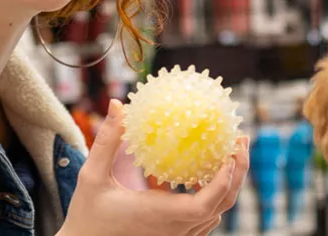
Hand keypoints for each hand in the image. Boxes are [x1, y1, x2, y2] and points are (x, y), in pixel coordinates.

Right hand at [59, 99, 249, 235]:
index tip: (231, 152)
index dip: (225, 180)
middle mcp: (174, 230)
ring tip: (229, 152)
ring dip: (228, 184)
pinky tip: (204, 173)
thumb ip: (106, 142)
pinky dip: (212, 197)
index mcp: (160, 215)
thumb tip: (116, 105)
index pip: (206, 203)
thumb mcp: (92, 177)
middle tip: (240, 140)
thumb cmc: (86, 216)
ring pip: (215, 213)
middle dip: (238, 173)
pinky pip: (203, 218)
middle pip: (222, 205)